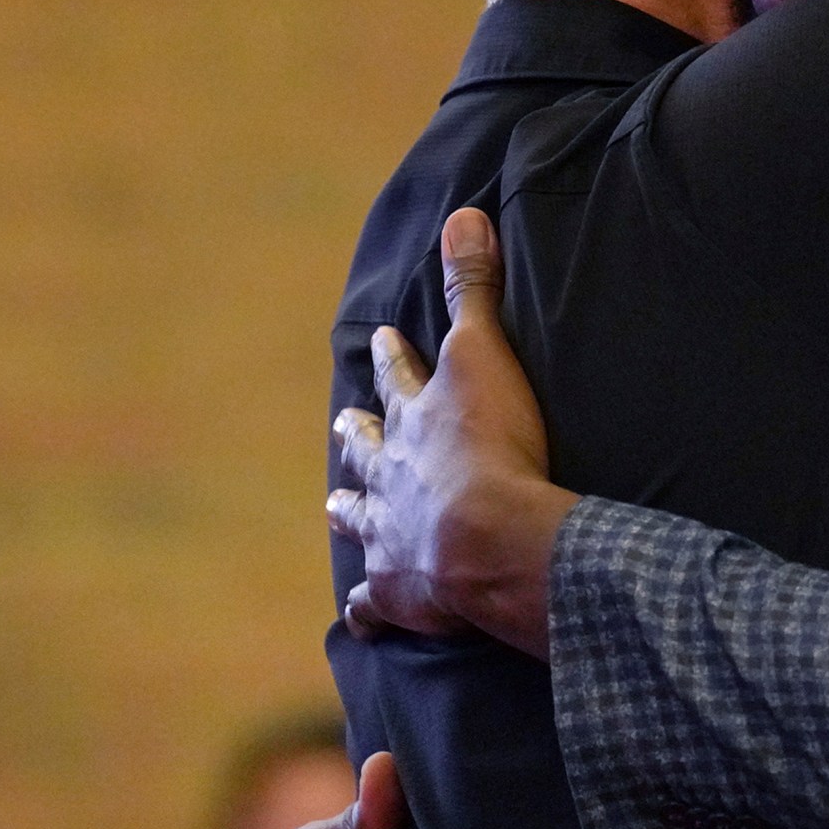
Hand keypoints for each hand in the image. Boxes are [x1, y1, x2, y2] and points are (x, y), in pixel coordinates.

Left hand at [328, 207, 578, 657]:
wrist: (485, 538)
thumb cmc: (492, 447)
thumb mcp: (486, 355)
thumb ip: (474, 288)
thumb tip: (462, 213)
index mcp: (417, 421)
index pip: (401, 379)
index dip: (394, 358)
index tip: (384, 337)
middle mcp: (392, 476)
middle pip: (367, 451)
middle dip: (356, 435)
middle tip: (341, 425)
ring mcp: (391, 535)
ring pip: (360, 520)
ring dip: (350, 512)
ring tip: (336, 509)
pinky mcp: (399, 591)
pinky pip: (373, 604)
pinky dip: (365, 609)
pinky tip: (357, 615)